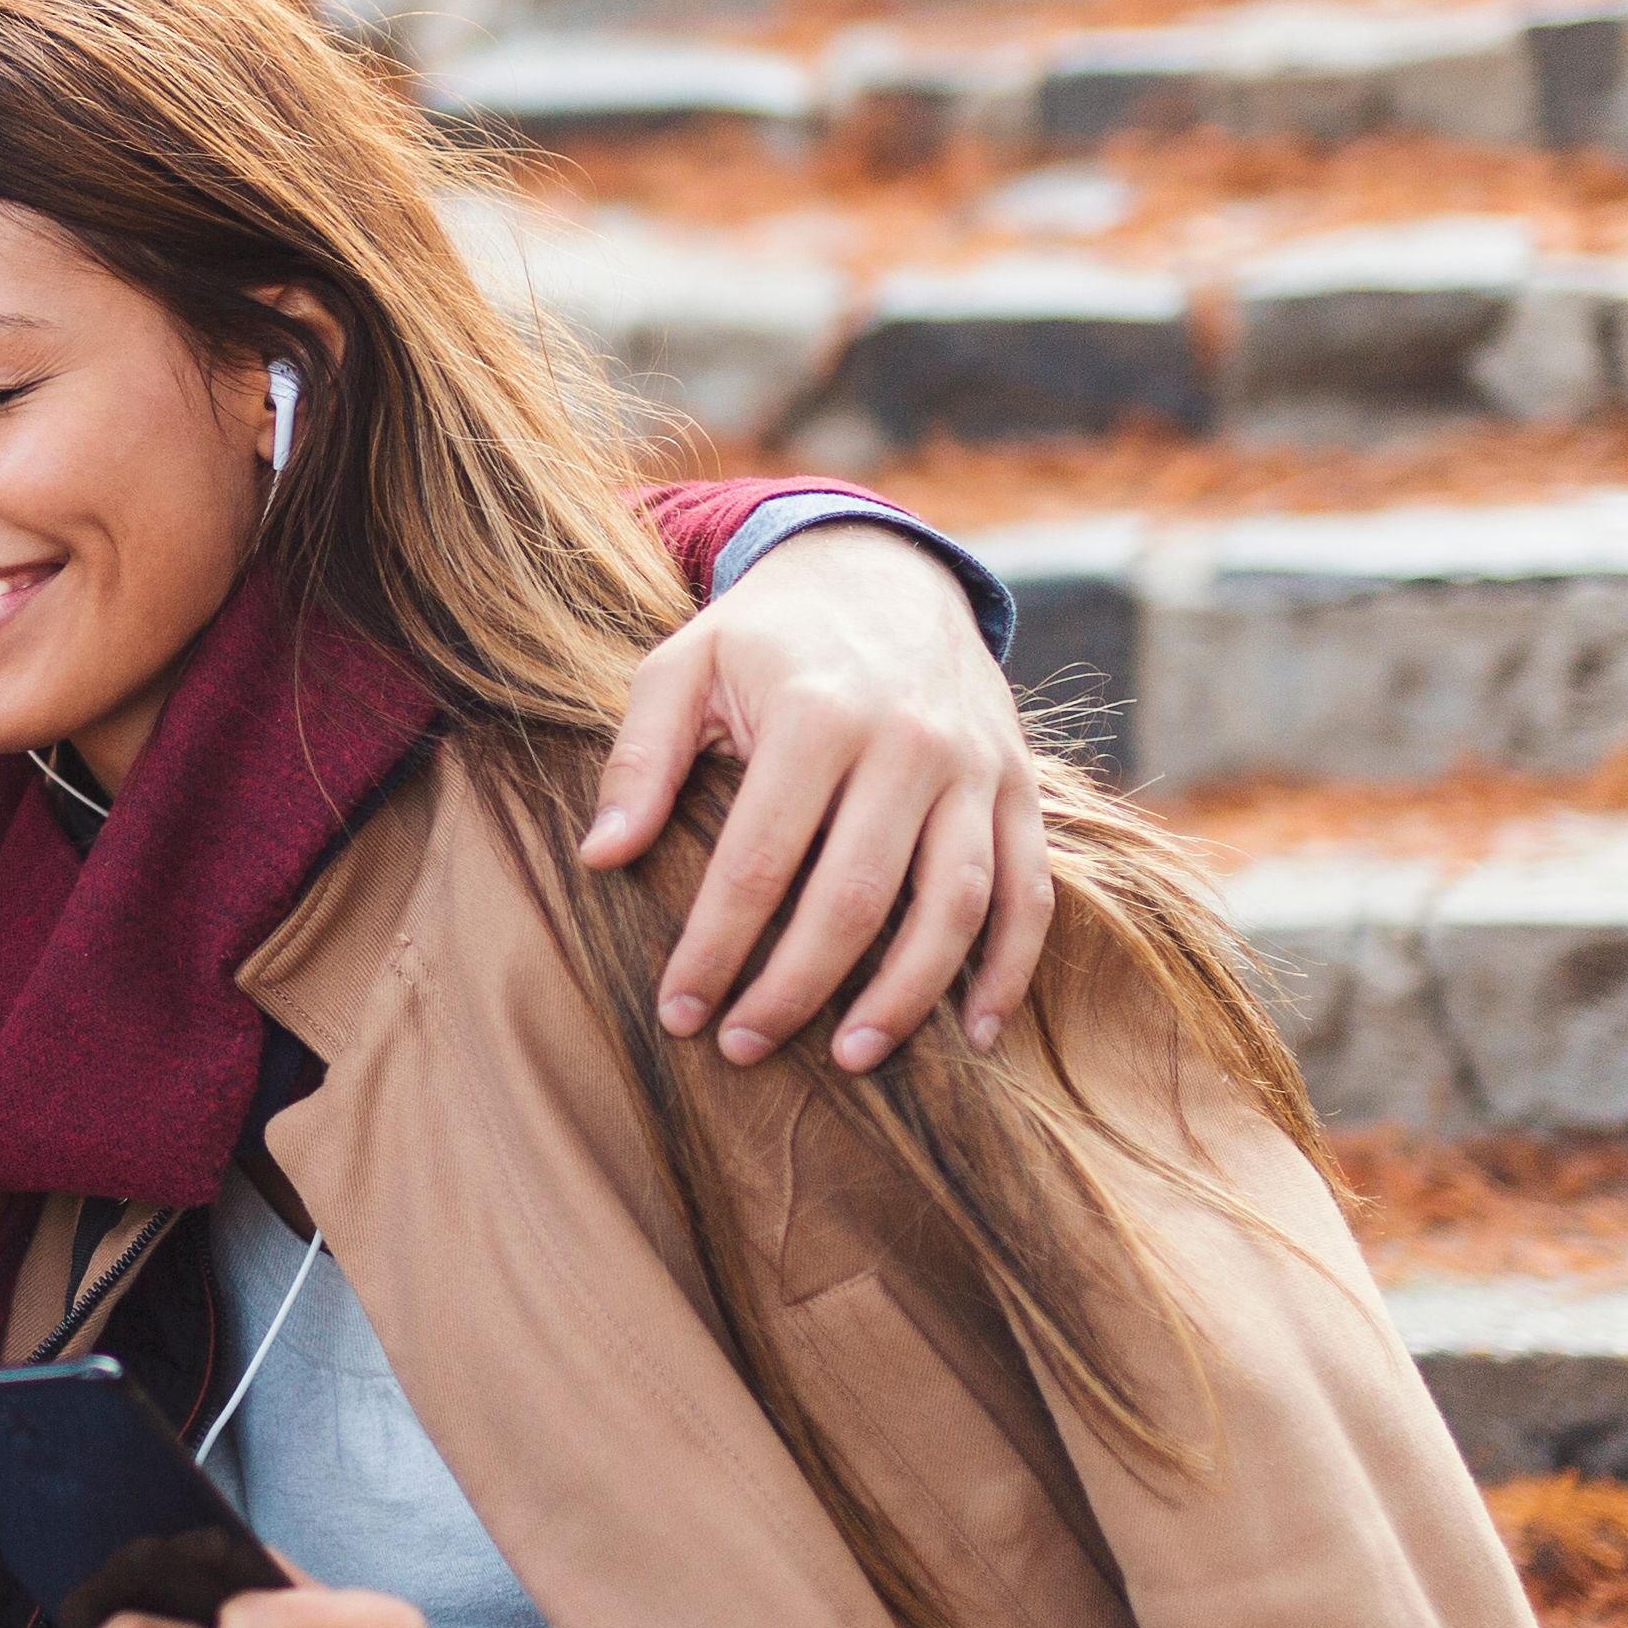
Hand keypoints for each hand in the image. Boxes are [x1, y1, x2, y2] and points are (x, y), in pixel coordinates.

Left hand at [585, 523, 1052, 1075]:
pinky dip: (1009, 967)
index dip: (715, 949)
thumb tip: (599, 858)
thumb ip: (639, 758)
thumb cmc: (766, 635)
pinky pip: (1029, 891)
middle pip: (855, 897)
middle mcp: (907, 742)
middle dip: (796, 989)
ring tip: (851, 1058)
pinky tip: (972, 1032)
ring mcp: (974, 767)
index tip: (678, 1012)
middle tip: (743, 1048)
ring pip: (954, 904)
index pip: (757, 862)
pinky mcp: (1019, 786)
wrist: (883, 569)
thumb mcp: (682, 665)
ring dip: (905, 994)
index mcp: (815, 712)